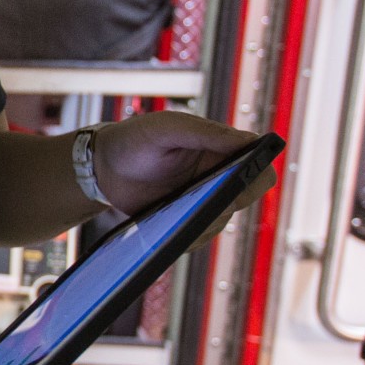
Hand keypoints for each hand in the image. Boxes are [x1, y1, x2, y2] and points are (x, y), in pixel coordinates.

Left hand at [89, 111, 276, 232]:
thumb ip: (207, 132)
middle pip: (246, 199)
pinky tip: (166, 227)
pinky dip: (186, 236)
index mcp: (222, 151)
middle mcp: (219, 178)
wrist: (103, 166)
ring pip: (221, 222)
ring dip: (203, 221)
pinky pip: (198, 237)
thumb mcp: (167, 128)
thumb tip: (249, 140)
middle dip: (227, 202)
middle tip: (198, 199)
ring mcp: (203, 202)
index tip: (237, 181)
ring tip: (173, 212)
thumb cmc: (136, 138)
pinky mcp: (186, 221)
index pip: (261, 169)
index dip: (258, 177)